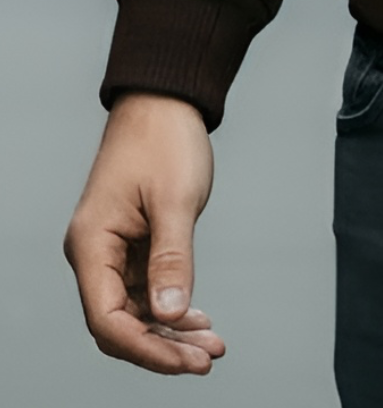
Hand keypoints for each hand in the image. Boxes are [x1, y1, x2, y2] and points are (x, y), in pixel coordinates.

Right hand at [64, 93, 224, 375]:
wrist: (165, 100)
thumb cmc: (165, 139)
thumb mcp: (175, 199)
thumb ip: (172, 259)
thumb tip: (169, 315)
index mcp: (91, 244)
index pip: (108, 319)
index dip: (146, 348)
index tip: (186, 361)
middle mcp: (94, 253)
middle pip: (120, 323)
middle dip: (162, 346)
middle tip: (208, 358)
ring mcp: (112, 251)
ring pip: (135, 310)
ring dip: (171, 330)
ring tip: (212, 344)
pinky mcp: (131, 245)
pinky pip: (145, 290)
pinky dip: (171, 306)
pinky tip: (198, 318)